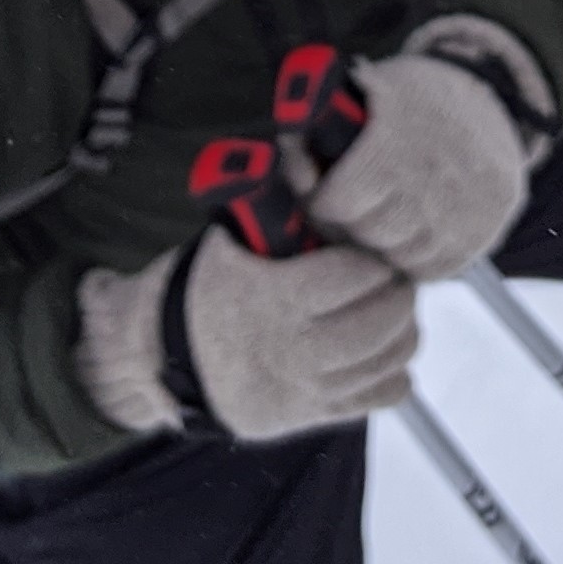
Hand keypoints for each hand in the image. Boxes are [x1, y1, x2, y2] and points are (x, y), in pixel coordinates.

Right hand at [76, 227, 415, 440]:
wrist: (161, 359)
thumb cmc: (206, 287)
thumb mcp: (229, 239)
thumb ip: (273, 203)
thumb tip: (308, 147)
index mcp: (273, 298)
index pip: (352, 278)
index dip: (372, 263)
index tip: (375, 255)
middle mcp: (291, 348)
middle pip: (376, 325)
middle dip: (397, 297)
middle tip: (396, 281)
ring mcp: (301, 388)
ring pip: (383, 362)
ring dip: (401, 333)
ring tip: (395, 312)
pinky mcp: (306, 415)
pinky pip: (373, 398)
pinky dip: (391, 375)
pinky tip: (383, 352)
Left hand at [304, 15, 555, 279]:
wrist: (489, 96)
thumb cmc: (410, 98)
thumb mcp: (368, 86)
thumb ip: (320, 123)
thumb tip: (285, 148)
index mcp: (396, 133)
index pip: (339, 201)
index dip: (322, 201)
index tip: (324, 194)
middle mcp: (433, 173)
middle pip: (368, 233)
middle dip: (353, 224)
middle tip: (354, 207)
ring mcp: (464, 205)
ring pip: (399, 255)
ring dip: (385, 242)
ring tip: (386, 213)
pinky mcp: (485, 228)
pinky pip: (432, 267)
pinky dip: (416, 255)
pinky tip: (414, 226)